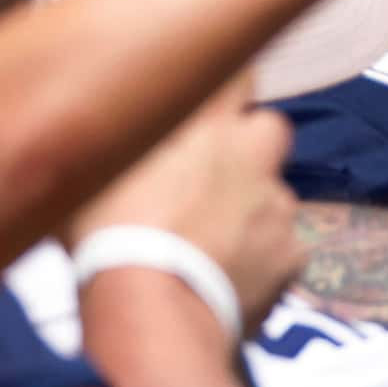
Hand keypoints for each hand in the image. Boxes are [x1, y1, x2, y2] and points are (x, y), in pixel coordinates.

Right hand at [72, 84, 300, 331]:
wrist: (150, 309)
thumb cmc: (107, 237)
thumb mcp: (95, 178)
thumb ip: (122, 152)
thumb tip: (110, 142)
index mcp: (205, 127)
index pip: (237, 77)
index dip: (228, 92)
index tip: (212, 109)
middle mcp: (251, 156)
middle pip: (269, 129)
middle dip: (250, 148)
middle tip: (212, 181)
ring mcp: (278, 206)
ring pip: (274, 196)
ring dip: (250, 211)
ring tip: (211, 246)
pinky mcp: (292, 254)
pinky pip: (282, 250)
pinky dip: (261, 262)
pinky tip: (228, 283)